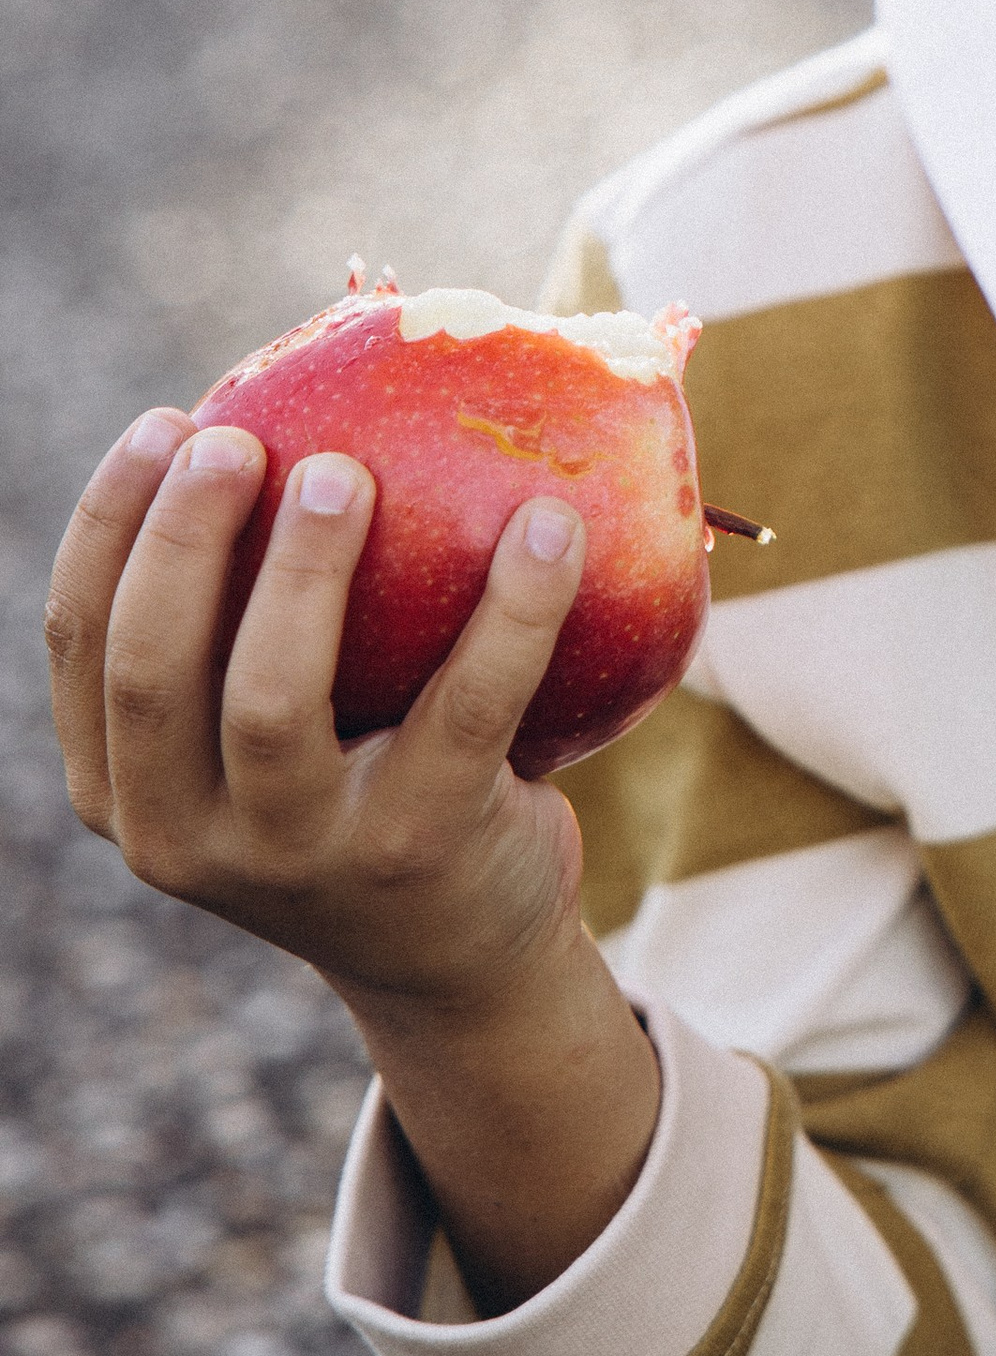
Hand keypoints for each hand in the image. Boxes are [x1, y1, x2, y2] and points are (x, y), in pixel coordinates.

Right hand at [47, 406, 585, 1011]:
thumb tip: (301, 400)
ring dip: (302, 572)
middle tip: (237, 438)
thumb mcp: (270, 734)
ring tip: (345, 470)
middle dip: (180, 540)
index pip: (82, 647)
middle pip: (151, 671)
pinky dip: (514, 607)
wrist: (463, 956)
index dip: (107, 528)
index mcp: (130, 791)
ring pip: (271, 701)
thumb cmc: (360, 787)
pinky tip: (553, 524)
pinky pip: (467, 708)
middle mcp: (188, 835)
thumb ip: (251, 615)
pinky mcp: (419, 853)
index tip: (163, 421)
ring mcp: (299, 857)